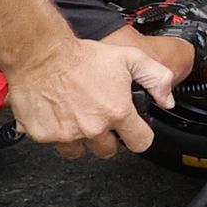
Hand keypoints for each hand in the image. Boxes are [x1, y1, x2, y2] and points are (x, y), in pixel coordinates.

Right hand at [5, 37, 173, 158]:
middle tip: (100, 117)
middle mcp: (92, 127)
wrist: (40, 55)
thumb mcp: (131, 58)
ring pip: (79, 151)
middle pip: (108, 150)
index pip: (140, 142)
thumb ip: (157, 79)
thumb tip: (166, 100)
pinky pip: (54, 143)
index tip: (134, 130)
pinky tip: (58, 113)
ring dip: (81, 138)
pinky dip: (56, 132)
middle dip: (108, 137)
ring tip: (78, 116)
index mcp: (117, 112)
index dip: (140, 136)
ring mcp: (66, 134)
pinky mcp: (43, 135)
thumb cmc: (81, 56)